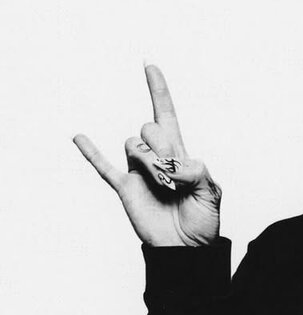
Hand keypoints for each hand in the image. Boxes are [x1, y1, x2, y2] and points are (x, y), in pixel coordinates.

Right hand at [73, 64, 220, 246]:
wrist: (186, 250)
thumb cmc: (202, 222)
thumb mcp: (211, 193)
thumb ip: (198, 172)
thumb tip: (174, 164)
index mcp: (179, 155)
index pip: (166, 114)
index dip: (158, 91)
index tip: (149, 65)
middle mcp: (156, 158)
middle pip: (149, 128)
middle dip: (163, 148)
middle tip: (176, 177)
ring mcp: (138, 172)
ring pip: (133, 145)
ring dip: (150, 163)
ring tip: (164, 188)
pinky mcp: (126, 188)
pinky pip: (103, 166)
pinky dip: (91, 152)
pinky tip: (79, 137)